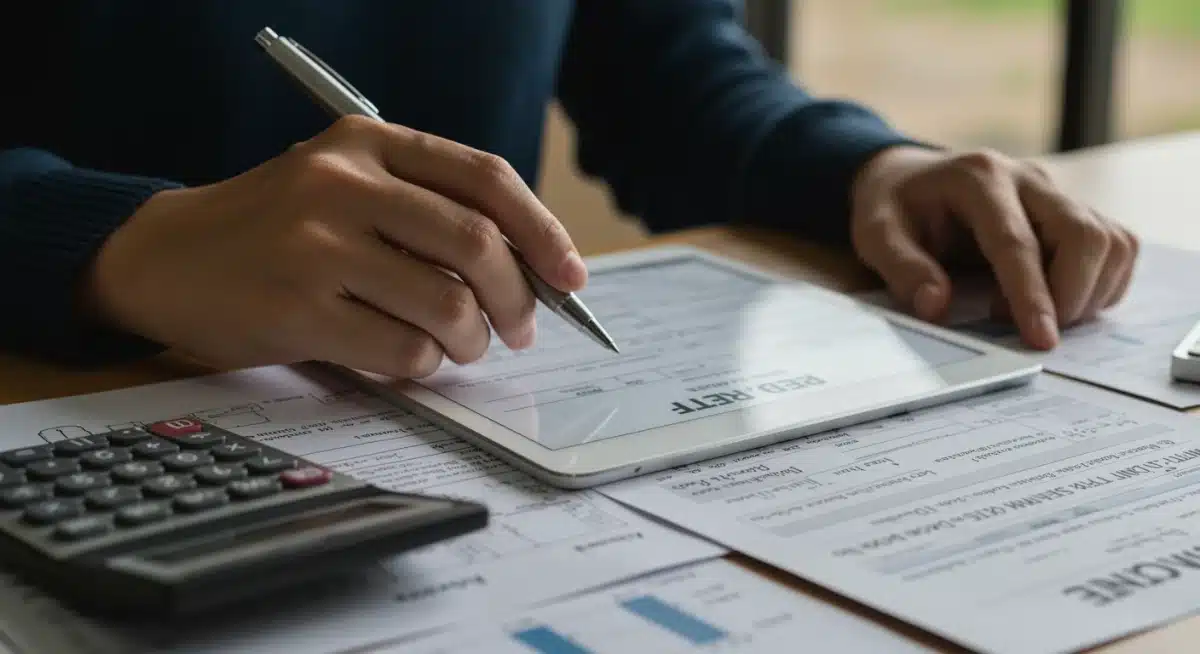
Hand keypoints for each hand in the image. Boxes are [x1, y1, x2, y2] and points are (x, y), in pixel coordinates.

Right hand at [83, 115, 586, 376]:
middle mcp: (342, 183)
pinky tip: (409, 357)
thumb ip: (424, 210)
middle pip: (478, 244)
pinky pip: (403, 350)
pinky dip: (424, 365)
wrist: (165, 257)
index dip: (543, 230)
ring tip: (463, 347)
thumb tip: (530, 268)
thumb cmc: (274, 229)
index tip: (571, 274)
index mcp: (366, 142)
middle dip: (519, 299)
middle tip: (522, 328)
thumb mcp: (344, 186)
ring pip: (447, 304)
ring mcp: (316, 246)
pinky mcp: (297, 309)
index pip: (485, 178)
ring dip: (473, 341)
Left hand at [849, 145, 1137, 349]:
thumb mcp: (876, 234)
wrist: (910, 179)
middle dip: (1070, 295)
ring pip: (1110, 242)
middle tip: (1029, 330)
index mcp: (978, 179)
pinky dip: (1099, 284)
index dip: (1031, 295)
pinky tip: (1055, 299)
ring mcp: (1056, 193)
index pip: (1017, 241)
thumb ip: (903, 268)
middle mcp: (1028, 179)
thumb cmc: (895, 207)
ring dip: (1087, 292)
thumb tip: (936, 306)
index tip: (1041, 340)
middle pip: (1084, 235)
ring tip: (1032, 313)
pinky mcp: (1072, 211)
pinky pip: (1115, 248)